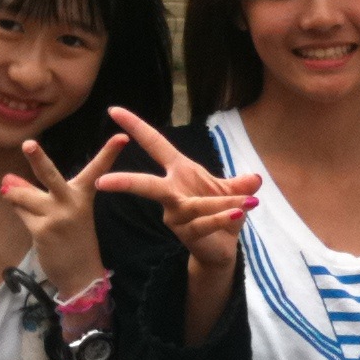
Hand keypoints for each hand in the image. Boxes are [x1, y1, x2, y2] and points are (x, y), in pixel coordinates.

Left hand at [0, 133, 127, 295]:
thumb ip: (37, 193)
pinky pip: (21, 212)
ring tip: (13, 194)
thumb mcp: (63, 211)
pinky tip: (30, 219)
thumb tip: (6, 179)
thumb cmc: (72, 238)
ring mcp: (57, 216)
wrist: (80, 273)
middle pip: (50, 175)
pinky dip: (19, 211)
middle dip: (38, 159)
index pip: (97, 170)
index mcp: (84, 195)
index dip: (109, 153)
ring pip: (24, 195)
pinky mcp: (42, 230)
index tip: (122, 137)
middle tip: (28, 144)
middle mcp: (72, 202)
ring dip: (15, 195)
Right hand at [95, 108, 259, 272]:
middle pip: (147, 185)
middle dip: (126, 182)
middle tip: (103, 182)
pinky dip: (222, 217)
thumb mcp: (232, 192)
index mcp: (179, 173)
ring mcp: (176, 216)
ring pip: (192, 206)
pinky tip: (238, 213)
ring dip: (221, 202)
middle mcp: (173, 194)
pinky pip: (204, 223)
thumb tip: (255, 178)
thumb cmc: (218, 212)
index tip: (114, 111)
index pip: (155, 145)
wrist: (221, 248)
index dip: (137, 127)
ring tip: (246, 202)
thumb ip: (240, 183)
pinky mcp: (188, 234)